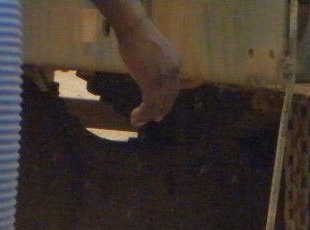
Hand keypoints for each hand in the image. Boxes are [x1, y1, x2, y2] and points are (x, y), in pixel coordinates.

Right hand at [90, 1, 181, 124]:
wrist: (134, 28)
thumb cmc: (137, 35)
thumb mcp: (153, 51)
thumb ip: (154, 64)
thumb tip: (147, 73)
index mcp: (176, 63)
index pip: (174, 86)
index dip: (168, 99)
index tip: (162, 109)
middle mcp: (173, 73)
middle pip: (170, 96)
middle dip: (162, 109)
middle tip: (155, 118)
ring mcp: (164, 79)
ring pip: (159, 103)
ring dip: (148, 114)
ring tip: (139, 121)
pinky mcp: (152, 84)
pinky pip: (150, 104)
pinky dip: (143, 113)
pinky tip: (136, 117)